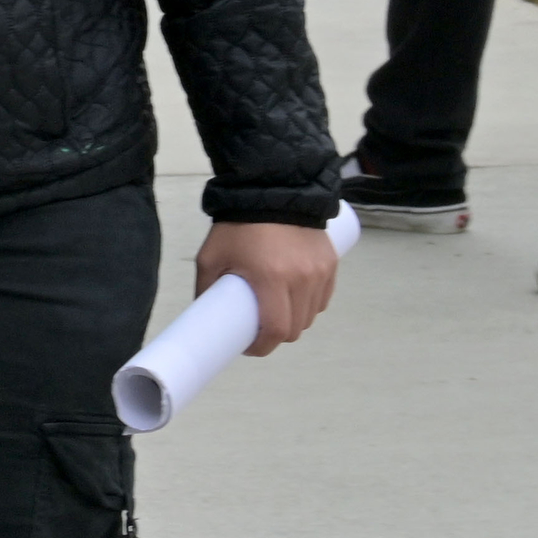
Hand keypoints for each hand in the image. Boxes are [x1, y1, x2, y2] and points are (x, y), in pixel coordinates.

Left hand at [194, 220, 337, 352]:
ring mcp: (320, 272)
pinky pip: (323, 298)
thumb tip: (206, 314)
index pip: (276, 330)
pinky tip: (293, 298)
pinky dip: (309, 305)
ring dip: (294, 320)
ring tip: (275, 311)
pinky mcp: (331, 264)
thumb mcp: (210, 257)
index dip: (262, 346)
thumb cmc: (237, 226)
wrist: (272, 190)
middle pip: (295, 328)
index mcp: (271, 279)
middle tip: (259, 328)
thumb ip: (207, 287)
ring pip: (311, 315)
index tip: (249, 346)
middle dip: (276, 335)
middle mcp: (302, 279)